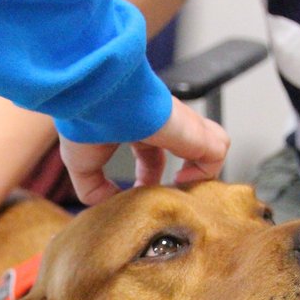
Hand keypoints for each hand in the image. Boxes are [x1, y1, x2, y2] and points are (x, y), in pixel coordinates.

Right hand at [59, 96, 229, 204]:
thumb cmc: (84, 118)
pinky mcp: (195, 130)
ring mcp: (180, 124)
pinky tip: (181, 182)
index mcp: (136, 126)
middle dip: (180, 181)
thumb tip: (109, 205)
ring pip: (208, 149)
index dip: (149, 179)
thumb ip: (93, 188)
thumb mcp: (82, 163)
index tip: (140, 197)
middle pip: (186, 152)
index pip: (153, 154)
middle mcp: (162, 123)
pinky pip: (217, 152)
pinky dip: (204, 174)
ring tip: (180, 193)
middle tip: (167, 201)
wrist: (94, 94)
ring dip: (197, 176)